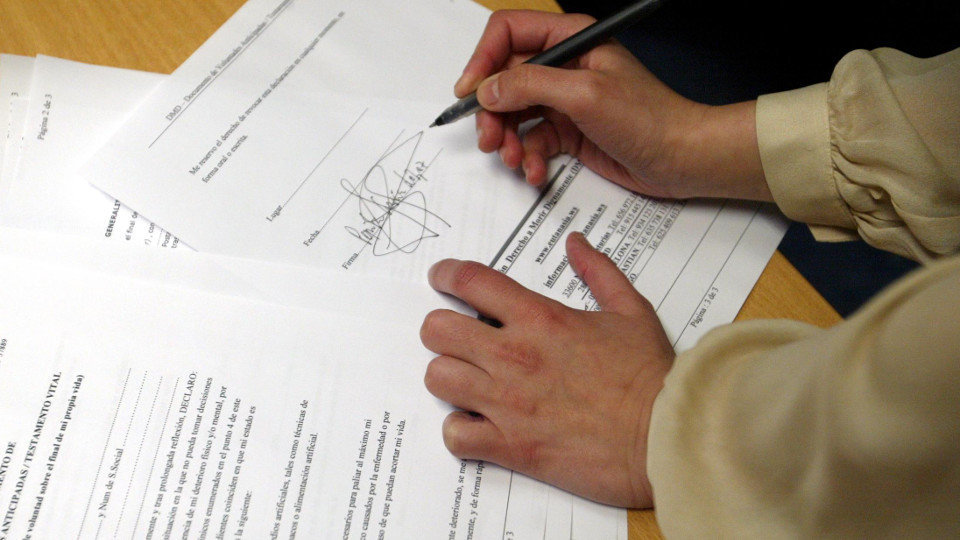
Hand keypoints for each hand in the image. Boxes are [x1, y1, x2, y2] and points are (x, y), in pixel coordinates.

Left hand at [420, 233, 674, 507]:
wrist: (665, 437)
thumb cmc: (651, 376)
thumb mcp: (631, 310)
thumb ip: (599, 271)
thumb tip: (576, 243)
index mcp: (540, 318)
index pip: (470, 281)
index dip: (446, 274)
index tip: (441, 277)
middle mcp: (514, 356)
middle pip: (436, 329)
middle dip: (442, 329)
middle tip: (459, 337)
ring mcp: (507, 402)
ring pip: (437, 378)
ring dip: (449, 376)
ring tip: (469, 380)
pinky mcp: (510, 445)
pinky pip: (454, 434)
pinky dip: (460, 430)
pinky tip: (478, 424)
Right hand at [457, 10, 771, 201]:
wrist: (681, 159)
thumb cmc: (648, 118)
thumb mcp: (584, 95)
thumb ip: (531, 86)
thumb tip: (487, 89)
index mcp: (570, 38)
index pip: (507, 34)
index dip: (483, 60)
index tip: (470, 92)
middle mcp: (563, 65)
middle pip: (504, 79)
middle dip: (491, 111)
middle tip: (488, 139)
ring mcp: (563, 100)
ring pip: (513, 114)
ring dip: (507, 140)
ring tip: (514, 160)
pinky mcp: (567, 131)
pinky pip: (531, 141)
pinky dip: (528, 159)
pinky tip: (536, 173)